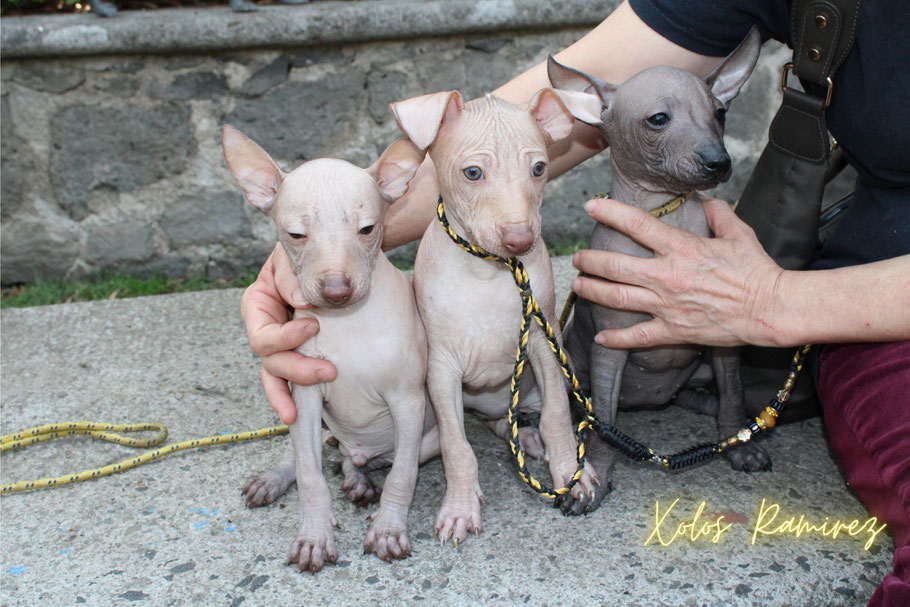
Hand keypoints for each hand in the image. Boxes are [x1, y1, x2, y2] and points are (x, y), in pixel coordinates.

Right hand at [241, 244, 336, 423]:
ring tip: (299, 412)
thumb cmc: (308, 254)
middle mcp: (265, 328)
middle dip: (297, 369)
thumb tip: (302, 303)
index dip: (285, 336)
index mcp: (259, 304)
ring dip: (292, 390)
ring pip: (275, 376)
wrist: (329, 256)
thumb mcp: (292, 257)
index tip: (314, 326)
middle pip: (270, 360)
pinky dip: (292, 396)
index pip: (263, 332)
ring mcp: (280, 344)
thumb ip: (292, 276)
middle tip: (329, 371)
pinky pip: (290, 380)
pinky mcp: (298, 352)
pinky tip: (296, 416)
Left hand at [571, 196, 786, 347]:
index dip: (610, 213)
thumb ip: (719, 215)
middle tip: (577, 258)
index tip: (590, 207)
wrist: (769, 308)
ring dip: (593, 290)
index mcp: (681, 247)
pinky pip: (638, 336)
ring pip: (618, 297)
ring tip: (578, 285)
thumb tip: (709, 201)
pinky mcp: (673, 330)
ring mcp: (667, 304)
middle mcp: (667, 275)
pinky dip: (616, 338)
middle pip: (615, 265)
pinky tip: (600, 336)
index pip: (637, 225)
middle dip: (590, 260)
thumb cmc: (756, 270)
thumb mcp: (739, 233)